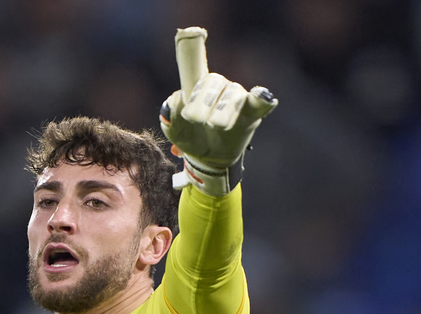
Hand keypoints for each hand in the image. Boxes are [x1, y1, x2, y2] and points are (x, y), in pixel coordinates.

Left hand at [160, 27, 277, 191]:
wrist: (208, 161)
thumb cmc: (191, 139)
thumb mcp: (174, 131)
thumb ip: (169, 116)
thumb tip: (176, 100)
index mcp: (196, 87)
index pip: (194, 62)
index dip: (193, 49)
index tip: (194, 33)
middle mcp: (218, 87)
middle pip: (212, 82)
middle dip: (202, 100)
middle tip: (194, 118)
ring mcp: (236, 99)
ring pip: (232, 94)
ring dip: (224, 109)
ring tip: (217, 125)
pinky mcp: (251, 113)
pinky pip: (260, 101)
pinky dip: (262, 98)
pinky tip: (264, 98)